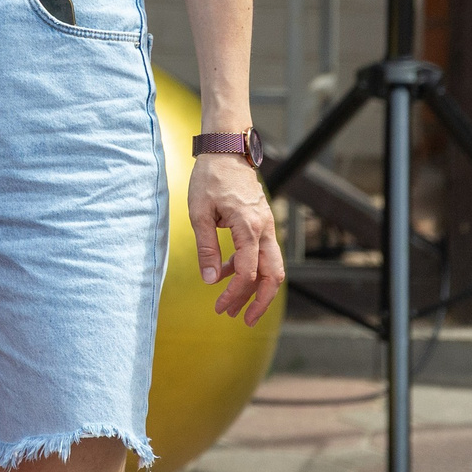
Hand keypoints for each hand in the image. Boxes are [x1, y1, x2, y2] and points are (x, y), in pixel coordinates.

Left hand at [188, 152, 283, 323]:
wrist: (227, 151)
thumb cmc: (210, 179)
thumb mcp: (199, 213)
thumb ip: (206, 248)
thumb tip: (211, 280)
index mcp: (248, 226)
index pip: (248, 272)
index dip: (235, 293)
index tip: (219, 305)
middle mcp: (263, 229)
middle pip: (273, 275)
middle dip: (259, 302)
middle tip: (241, 319)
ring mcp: (266, 227)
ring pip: (271, 267)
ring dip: (255, 289)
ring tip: (232, 306)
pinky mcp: (261, 225)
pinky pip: (261, 254)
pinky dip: (248, 268)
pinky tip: (226, 273)